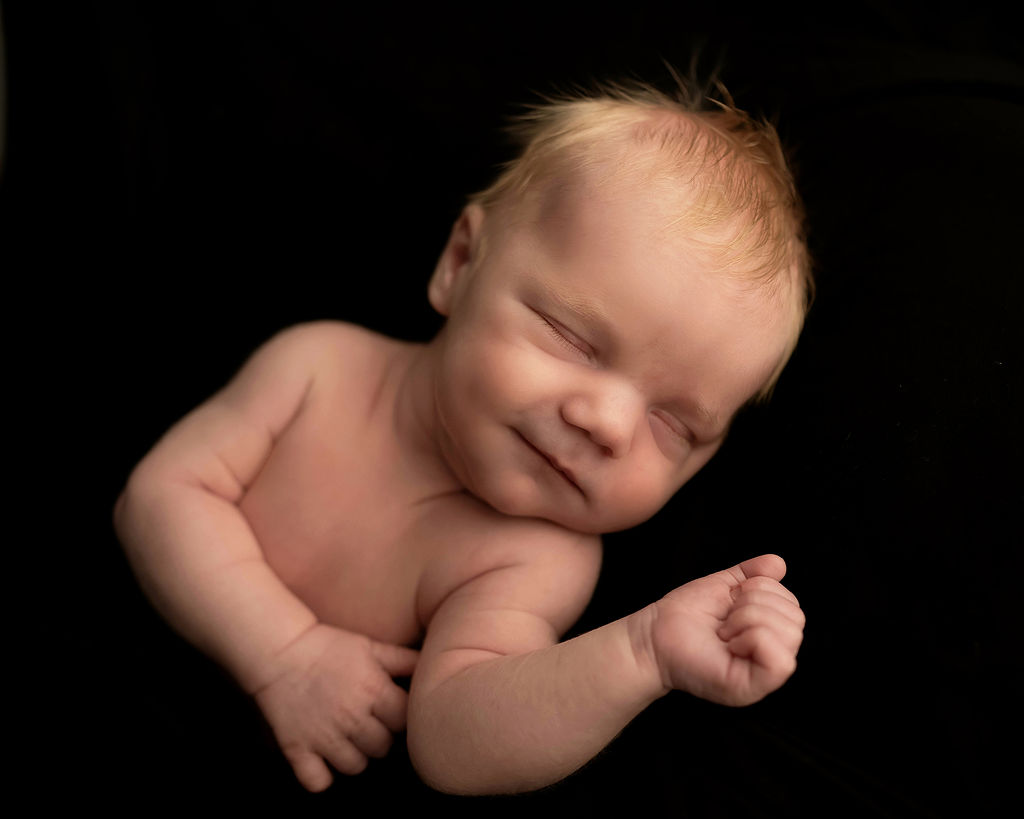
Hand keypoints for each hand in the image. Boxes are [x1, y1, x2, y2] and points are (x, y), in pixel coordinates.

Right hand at [252, 623, 418, 791]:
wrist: (281, 650)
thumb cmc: (331, 646)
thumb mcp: (371, 646)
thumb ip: (403, 659)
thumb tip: (434, 664)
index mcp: (373, 691)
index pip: (403, 722)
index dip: (399, 718)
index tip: (390, 712)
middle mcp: (351, 717)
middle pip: (382, 747)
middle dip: (380, 738)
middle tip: (370, 726)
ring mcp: (323, 736)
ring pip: (355, 767)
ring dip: (356, 757)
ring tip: (350, 741)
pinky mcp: (297, 747)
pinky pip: (317, 781)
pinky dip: (322, 777)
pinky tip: (324, 762)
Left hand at [647, 554, 803, 706]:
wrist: (653, 634)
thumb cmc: (685, 614)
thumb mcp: (723, 587)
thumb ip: (751, 575)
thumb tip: (779, 564)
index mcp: (768, 635)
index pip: (793, 606)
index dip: (762, 590)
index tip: (731, 600)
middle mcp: (771, 656)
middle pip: (797, 618)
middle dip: (754, 603)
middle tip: (725, 618)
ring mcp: (764, 675)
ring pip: (790, 634)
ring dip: (748, 619)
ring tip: (724, 631)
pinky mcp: (752, 687)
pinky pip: (781, 662)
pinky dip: (753, 639)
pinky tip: (729, 643)